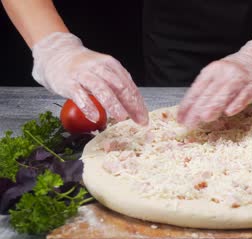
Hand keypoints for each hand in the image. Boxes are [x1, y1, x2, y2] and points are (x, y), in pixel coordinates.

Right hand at [32, 32, 148, 124]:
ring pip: (101, 88)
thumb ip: (118, 87)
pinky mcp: (69, 82)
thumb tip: (135, 107)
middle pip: (118, 86)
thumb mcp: (104, 72)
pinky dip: (88, 106)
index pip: (129, 85)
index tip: (144, 117)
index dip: (138, 102)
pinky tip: (95, 117)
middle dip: (131, 104)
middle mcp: (99, 68)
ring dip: (113, 104)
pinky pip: (79, 95)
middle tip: (138, 119)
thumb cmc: (84, 68)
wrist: (56, 54)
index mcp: (111, 65)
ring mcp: (83, 74)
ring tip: (121, 117)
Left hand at [177, 39, 251, 127]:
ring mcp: (240, 79)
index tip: (180, 119)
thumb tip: (188, 112)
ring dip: (214, 106)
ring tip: (204, 118)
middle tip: (190, 123)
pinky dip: (236, 103)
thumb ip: (205, 92)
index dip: (187, 105)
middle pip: (209, 93)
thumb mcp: (217, 77)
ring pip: (225, 94)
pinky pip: (244, 96)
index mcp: (212, 71)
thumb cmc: (235, 73)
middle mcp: (225, 74)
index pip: (196, 90)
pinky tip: (229, 112)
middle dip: (198, 109)